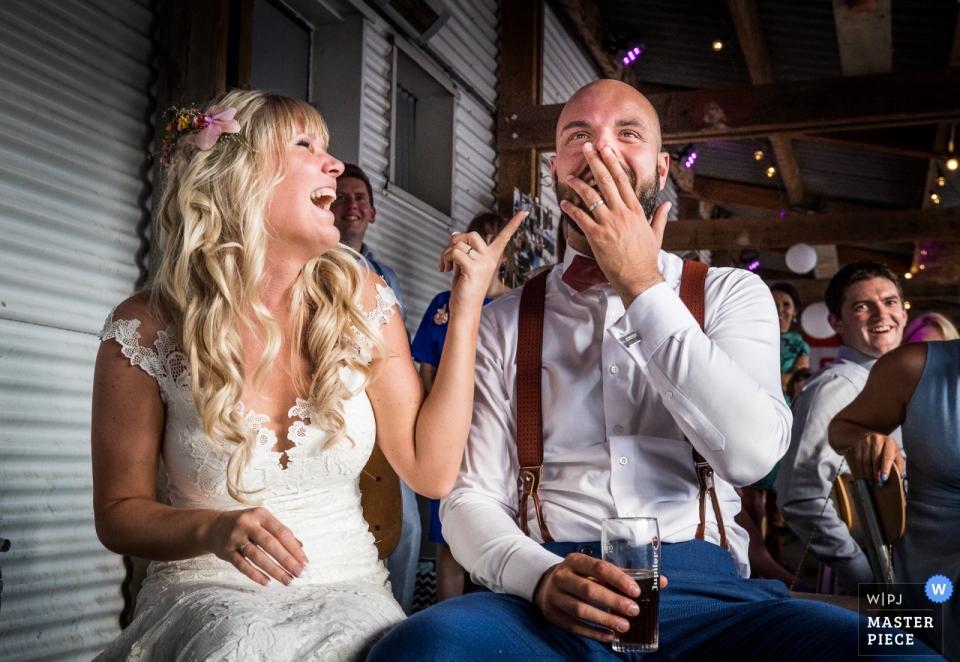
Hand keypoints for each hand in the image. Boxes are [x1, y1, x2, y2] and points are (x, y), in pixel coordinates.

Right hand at [201, 507, 307, 585]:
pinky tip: (267, 583)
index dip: (295, 548)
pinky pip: (242, 565)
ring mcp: (236, 537)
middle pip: (271, 544)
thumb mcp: (262, 522)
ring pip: (258, 556)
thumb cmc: (245, 525)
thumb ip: (280, 533)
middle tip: (299, 573)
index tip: (305, 562)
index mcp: (261, 515)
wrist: (212, 527)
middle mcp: (248, 524)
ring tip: (287, 580)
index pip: (282, 532)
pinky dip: (255, 575)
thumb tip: (300, 548)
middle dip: (287, 560)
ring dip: (274, 570)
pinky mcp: (226, 551)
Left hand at [439, 211, 525, 315]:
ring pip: (459, 243)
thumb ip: (463, 250)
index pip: (504, 238)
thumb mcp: (464, 266)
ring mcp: (483, 263)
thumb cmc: (464, 289)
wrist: (464, 310)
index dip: (514, 224)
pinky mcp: (474, 268)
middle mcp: (490, 259)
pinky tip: (444, 269)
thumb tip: (454, 234)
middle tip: (447, 256)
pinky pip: (455, 252)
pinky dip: (445, 258)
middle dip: (454, 241)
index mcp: (491, 258)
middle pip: (471, 234)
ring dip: (446, 252)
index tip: (524, 213)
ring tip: (445, 266)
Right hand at [532, 553, 667, 641]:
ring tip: (625, 626)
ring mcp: (555, 596)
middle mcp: (563, 577)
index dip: (619, 579)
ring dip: (605, 620)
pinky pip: (574, 626)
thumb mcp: (594, 570)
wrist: (546, 585)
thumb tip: (661, 581)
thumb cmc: (580, 576)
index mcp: (575, 561)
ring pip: (581, 610)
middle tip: (634, 611)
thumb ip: (624, 575)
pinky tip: (609, 636)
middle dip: (614, 602)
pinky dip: (593, 633)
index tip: (636, 591)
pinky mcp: (553, 615)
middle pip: (589, 591)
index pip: (599, 568)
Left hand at [560, 142, 671, 306]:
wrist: (638, 277)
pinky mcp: (596, 236)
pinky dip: (571, 208)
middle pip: (606, 181)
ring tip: (570, 176)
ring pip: (591, 196)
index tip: (606, 150)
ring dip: (579, 184)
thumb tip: (666, 204)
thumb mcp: (656, 234)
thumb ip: (659, 216)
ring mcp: (609, 223)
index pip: (623, 180)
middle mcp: (622, 212)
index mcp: (636, 210)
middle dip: (595, 162)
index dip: (613, 163)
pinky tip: (564, 202)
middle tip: (587, 148)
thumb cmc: (646, 258)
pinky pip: (580, 217)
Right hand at [851, 433, 904, 487]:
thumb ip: (899, 464)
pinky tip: (865, 475)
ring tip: (872, 482)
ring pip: (866, 461)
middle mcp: (877, 439)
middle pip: (875, 460)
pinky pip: (859, 459)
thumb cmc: (885, 448)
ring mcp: (866, 441)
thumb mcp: (895, 453)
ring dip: (868, 473)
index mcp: (889, 442)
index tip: (884, 478)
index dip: (885, 468)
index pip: (887, 457)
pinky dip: (862, 469)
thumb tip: (901, 475)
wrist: (870, 435)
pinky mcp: (858, 444)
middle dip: (876, 474)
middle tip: (878, 484)